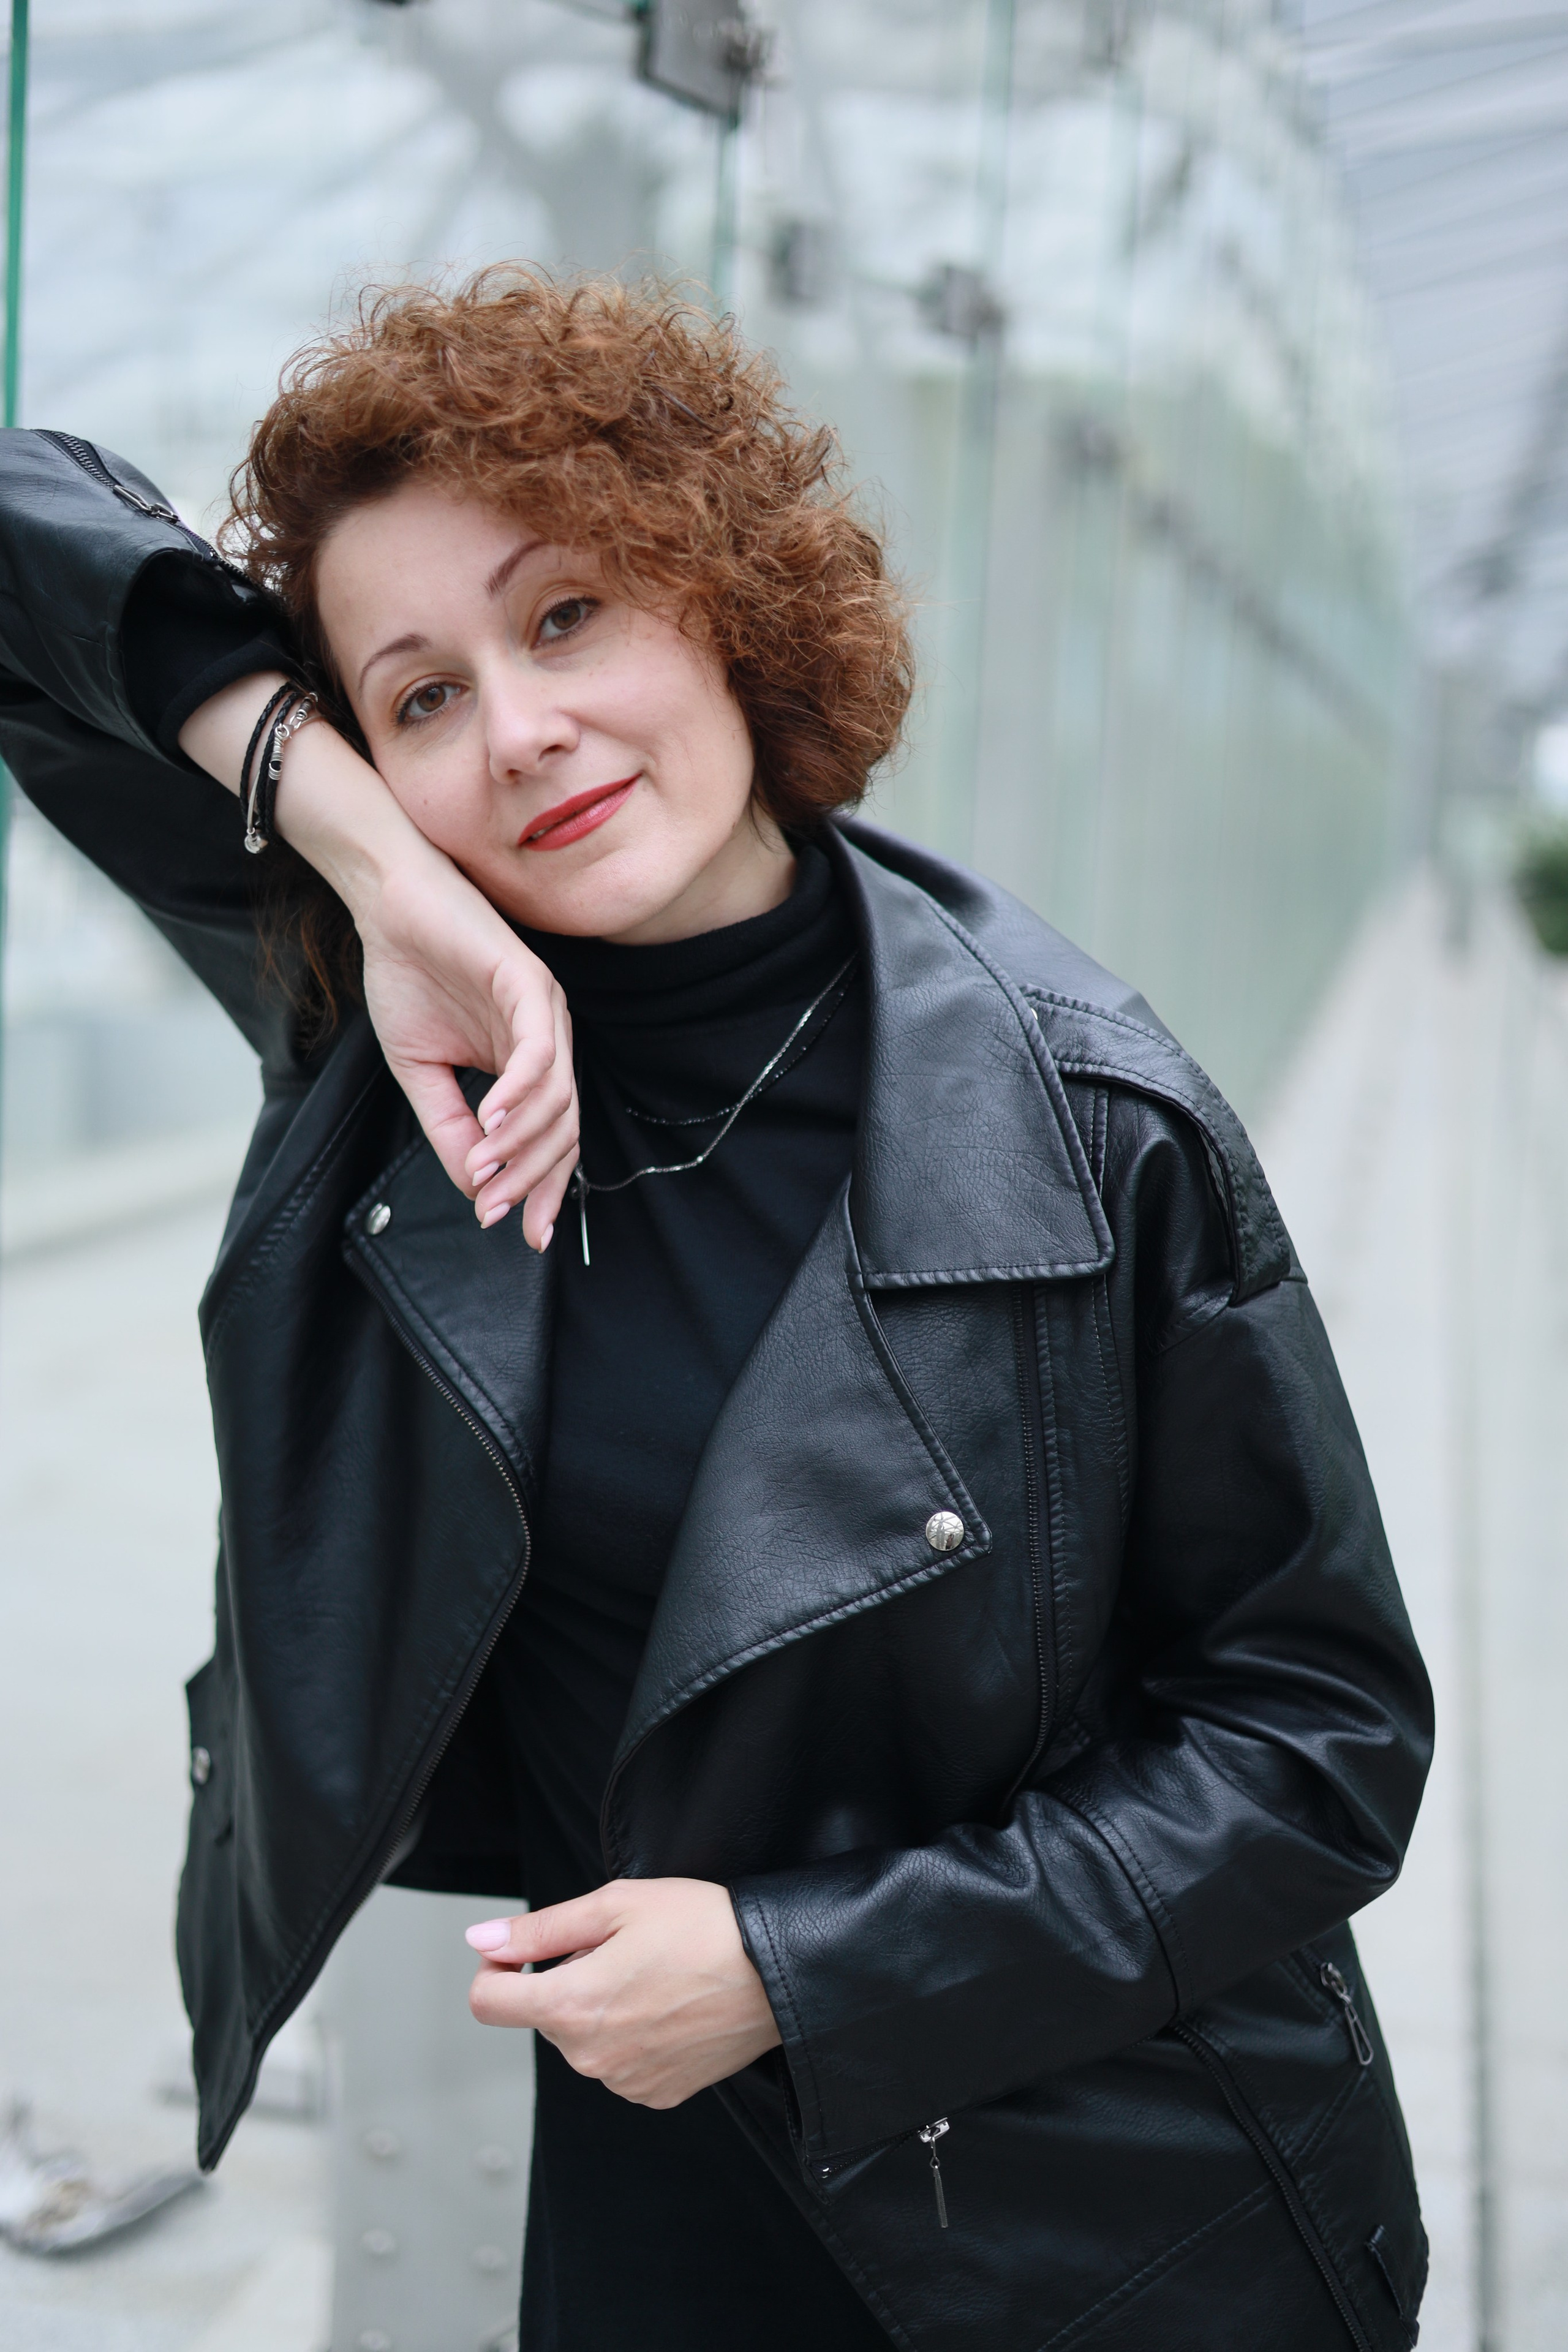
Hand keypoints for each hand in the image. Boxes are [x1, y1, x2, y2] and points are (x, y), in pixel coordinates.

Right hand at [180, 672, 577, 1246]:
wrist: (389, 905)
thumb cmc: (408, 977)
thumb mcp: (423, 1073)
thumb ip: (451, 1128)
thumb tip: (476, 1188)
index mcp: (529, 1064)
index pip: (553, 1139)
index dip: (541, 1189)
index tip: (520, 1233)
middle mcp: (549, 1042)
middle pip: (565, 1128)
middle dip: (536, 1180)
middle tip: (500, 1213)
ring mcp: (546, 1013)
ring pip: (557, 1098)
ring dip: (521, 1144)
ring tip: (486, 1173)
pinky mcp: (531, 983)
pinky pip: (539, 1050)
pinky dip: (520, 1091)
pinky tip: (491, 1118)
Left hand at [465, 1880, 781, 2107]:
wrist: (779, 1969)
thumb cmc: (703, 1927)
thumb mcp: (615, 1905)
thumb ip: (540, 1929)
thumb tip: (482, 1940)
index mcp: (572, 2007)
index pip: (488, 2003)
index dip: (494, 1967)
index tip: (520, 1949)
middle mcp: (591, 2058)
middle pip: (544, 2015)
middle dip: (564, 1979)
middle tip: (619, 1947)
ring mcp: (624, 2082)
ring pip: (583, 2038)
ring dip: (599, 2007)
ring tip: (652, 1973)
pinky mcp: (657, 2094)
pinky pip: (618, 2063)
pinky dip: (630, 2035)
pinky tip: (668, 2004)